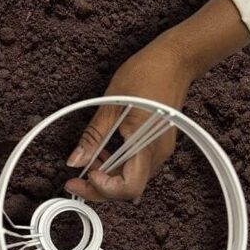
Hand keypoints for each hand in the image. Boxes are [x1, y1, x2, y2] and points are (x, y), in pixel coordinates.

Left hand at [65, 0, 249, 201]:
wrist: (175, 60)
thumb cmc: (146, 74)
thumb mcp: (111, 104)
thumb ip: (93, 136)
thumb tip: (75, 160)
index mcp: (146, 145)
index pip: (129, 187)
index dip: (105, 189)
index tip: (85, 176)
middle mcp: (157, 154)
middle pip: (128, 189)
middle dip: (99, 188)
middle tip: (75, 180)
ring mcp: (160, 150)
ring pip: (131, 179)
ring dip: (107, 176)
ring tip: (87, 161)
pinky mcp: (157, 145)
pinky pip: (136, 165)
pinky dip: (117, 165)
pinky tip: (103, 152)